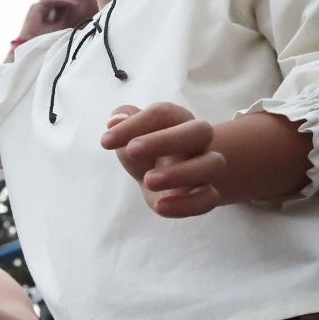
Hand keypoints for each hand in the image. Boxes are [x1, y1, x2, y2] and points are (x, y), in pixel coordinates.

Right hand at [14, 0, 76, 45]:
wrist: (33, 46)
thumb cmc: (45, 40)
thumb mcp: (60, 27)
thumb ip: (65, 17)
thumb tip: (74, 8)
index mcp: (43, 16)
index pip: (57, 7)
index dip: (67, 5)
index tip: (78, 5)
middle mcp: (39, 12)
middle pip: (55, 2)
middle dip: (67, 1)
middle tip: (78, 1)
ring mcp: (36, 9)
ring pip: (53, 1)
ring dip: (64, 0)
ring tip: (75, 2)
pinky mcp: (35, 8)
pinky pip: (49, 0)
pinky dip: (60, 0)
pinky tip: (69, 3)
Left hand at [102, 103, 224, 217]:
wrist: (167, 179)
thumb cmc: (146, 152)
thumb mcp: (131, 136)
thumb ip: (123, 124)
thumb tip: (115, 120)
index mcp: (177, 121)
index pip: (163, 113)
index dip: (135, 124)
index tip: (105, 142)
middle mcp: (197, 142)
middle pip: (200, 130)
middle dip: (166, 140)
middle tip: (132, 150)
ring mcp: (205, 168)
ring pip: (212, 164)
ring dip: (180, 173)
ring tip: (148, 181)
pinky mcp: (205, 194)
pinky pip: (208, 199)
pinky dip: (187, 205)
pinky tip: (161, 206)